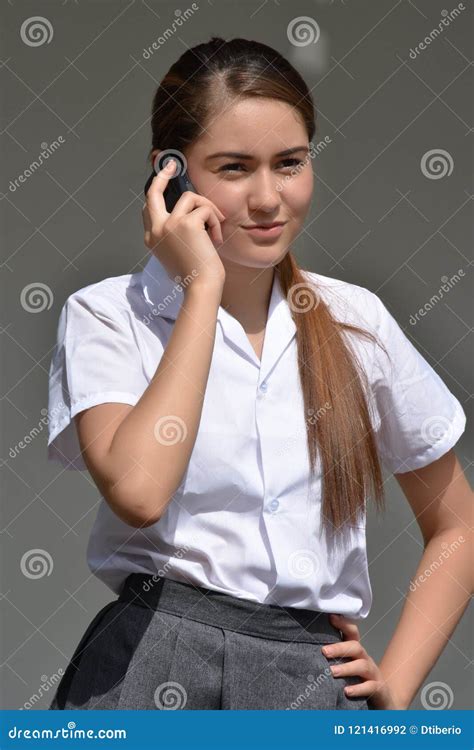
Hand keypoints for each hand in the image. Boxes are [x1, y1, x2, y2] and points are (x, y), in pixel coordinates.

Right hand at [142, 158, 225, 287]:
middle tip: (173, 164)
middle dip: (163, 175)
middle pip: (153, 192)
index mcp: (151, 239)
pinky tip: (216, 240)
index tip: (163, 177)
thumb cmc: (195, 276)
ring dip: (208, 210)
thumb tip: (192, 216)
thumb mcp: (179, 254)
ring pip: (190, 198)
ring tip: (215, 232)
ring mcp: (168, 225)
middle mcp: (155, 230)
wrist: (200, 288)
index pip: (150, 208)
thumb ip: (177, 236)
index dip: (157, 192)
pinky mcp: (185, 223)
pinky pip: (205, 208)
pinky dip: (215, 221)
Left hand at [323, 613, 407, 709]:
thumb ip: (333, 658)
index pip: (352, 633)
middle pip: (355, 647)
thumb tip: (308, 651)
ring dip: (346, 668)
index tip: (330, 617)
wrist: (383, 700)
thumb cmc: (358, 681)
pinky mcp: (378, 689)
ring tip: (332, 672)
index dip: (343, 624)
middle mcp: (365, 659)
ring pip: (362, 666)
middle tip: (324, 651)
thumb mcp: (347, 667)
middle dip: (339, 648)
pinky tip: (346, 691)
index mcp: (356, 652)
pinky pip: (370, 687)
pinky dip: (358, 689)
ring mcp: (373, 674)